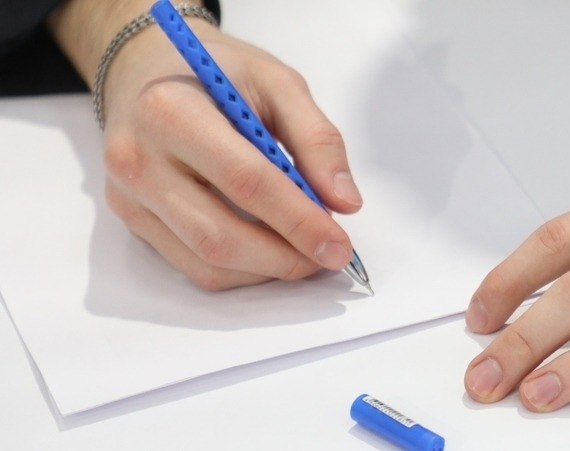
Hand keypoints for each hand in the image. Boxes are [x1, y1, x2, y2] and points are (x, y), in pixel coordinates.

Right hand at [99, 21, 362, 288]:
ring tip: (303, 252)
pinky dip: (241, 271)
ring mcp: (131, 197)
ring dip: (267, 270)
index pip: (245, 182)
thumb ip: (316, 139)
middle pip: (220, 235)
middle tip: (328, 256)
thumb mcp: (276, 82)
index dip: (299, 221)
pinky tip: (269, 250)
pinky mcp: (134, 221)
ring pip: (206, 263)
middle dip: (285, 258)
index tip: (338, 244)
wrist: (147, 68)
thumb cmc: (215, 72)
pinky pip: (192, 266)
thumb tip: (344, 202)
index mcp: (172, 111)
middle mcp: (139, 160)